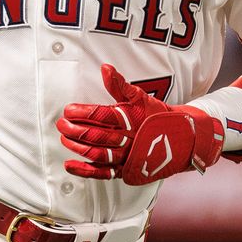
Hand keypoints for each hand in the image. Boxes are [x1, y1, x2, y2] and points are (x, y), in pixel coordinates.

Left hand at [57, 64, 223, 185]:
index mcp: (131, 119)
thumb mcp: (140, 97)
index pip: (103, 116)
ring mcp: (127, 157)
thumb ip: (119, 85)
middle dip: (75, 130)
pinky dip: (85, 171)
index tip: (68, 110)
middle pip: (98, 136)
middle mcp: (129, 139)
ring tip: (64, 139)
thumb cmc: (155, 115)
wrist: (180, 139)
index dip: (83, 113)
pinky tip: (69, 164)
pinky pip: (103, 173)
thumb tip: (105, 68)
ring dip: (78, 148)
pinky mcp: (126, 170)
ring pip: (99, 155)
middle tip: (61, 123)